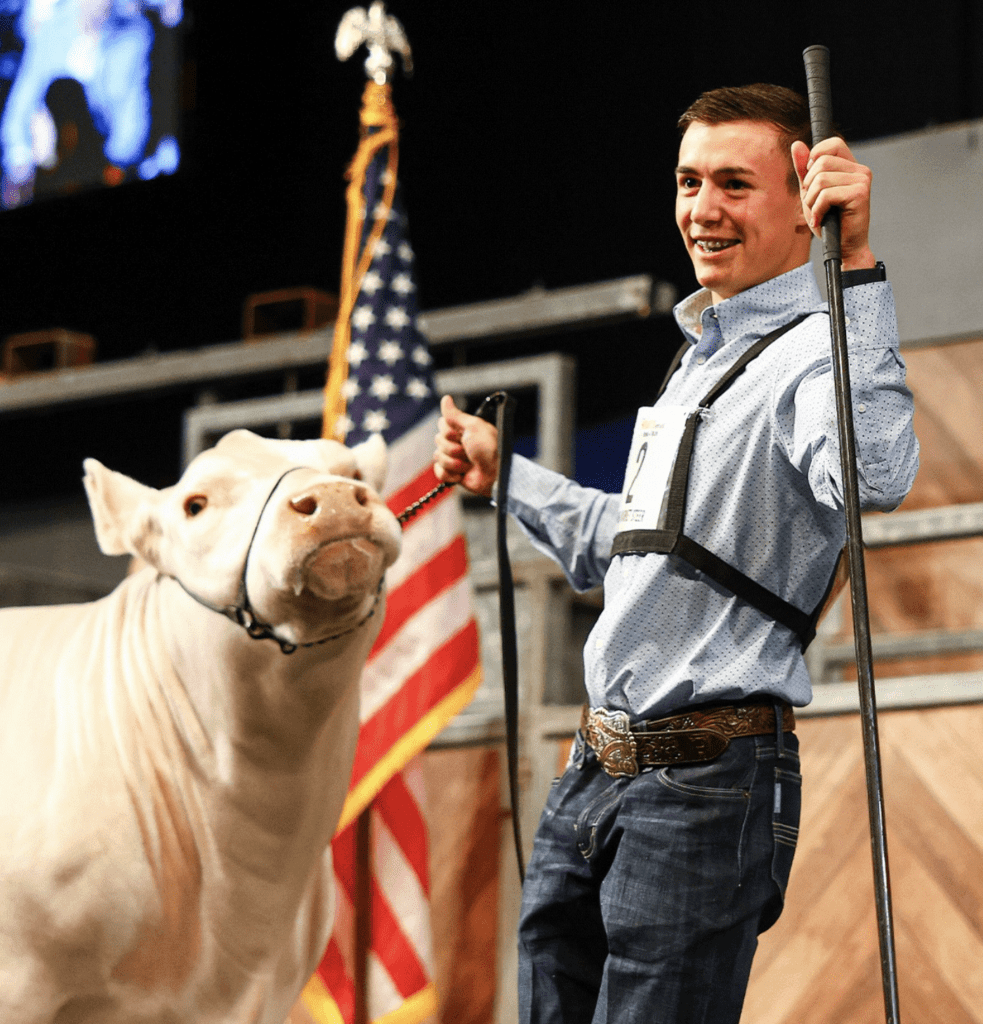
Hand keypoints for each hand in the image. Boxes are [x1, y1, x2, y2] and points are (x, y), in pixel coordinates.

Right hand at [433, 395, 498, 497]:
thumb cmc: (490, 448)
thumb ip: (456, 414)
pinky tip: (462, 474)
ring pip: (438, 457)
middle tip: (469, 451)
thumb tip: (445, 399)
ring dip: (455, 463)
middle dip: (454, 448)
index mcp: (462, 429)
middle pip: (438, 440)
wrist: (495, 474)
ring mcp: (454, 458)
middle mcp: (457, 442)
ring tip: (470, 464)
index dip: (449, 431)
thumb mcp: (473, 426)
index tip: (463, 434)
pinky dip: (450, 474)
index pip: (442, 424)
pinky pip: (439, 472)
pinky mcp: (452, 473)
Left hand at [792, 137, 875, 270]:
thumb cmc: (828, 221)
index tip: (811, 182)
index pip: (831, 143)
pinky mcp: (860, 194)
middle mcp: (860, 170)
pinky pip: (825, 195)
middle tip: (815, 205)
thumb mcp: (810, 192)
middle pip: (821, 162)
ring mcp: (862, 180)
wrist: (843, 248)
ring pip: (821, 179)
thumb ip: (804, 169)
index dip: (814, 158)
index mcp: (850, 166)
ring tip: (819, 214)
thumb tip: (796, 144)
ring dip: (811, 201)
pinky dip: (816, 211)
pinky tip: (820, 220)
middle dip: (808, 187)